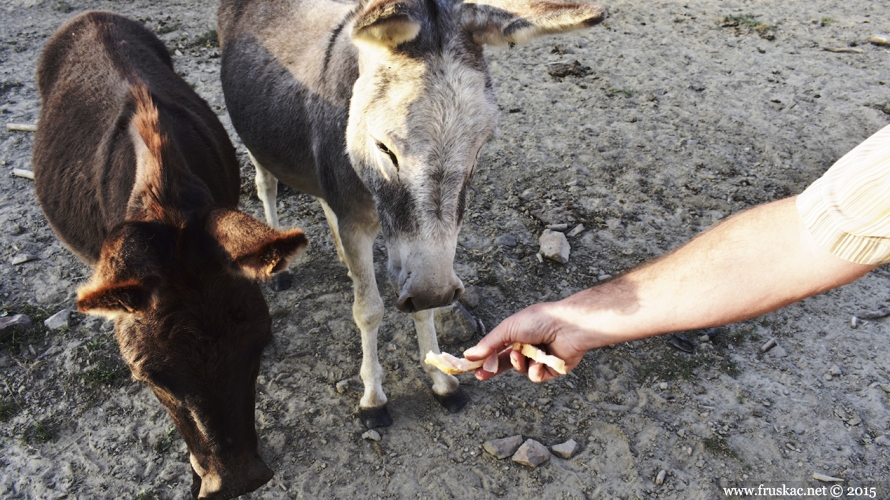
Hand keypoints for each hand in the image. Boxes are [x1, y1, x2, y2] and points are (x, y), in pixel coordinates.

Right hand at [463, 301, 590, 382]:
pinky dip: (536, 370)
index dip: (484, 358)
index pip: (497, 350)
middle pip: (506, 363)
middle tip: (481, 375)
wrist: (567, 327)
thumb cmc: (539, 320)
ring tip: (524, 354)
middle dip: (494, 369)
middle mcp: (528, 347)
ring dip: (520, 364)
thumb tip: (469, 354)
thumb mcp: (508, 329)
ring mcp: (539, 359)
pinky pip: (536, 377)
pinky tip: (541, 360)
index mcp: (517, 334)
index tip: (471, 366)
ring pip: (521, 371)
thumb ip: (489, 344)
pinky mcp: (552, 369)